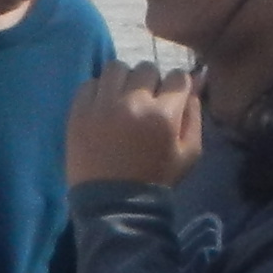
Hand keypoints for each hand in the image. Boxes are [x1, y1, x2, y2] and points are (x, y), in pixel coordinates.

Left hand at [66, 62, 202, 187]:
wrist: (114, 204)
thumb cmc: (156, 179)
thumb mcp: (190, 152)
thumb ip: (194, 114)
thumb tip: (194, 81)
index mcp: (163, 114)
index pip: (177, 76)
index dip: (176, 87)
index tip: (169, 99)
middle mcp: (132, 103)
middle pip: (146, 68)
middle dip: (150, 83)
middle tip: (145, 102)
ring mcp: (102, 105)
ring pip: (116, 68)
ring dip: (123, 80)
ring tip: (121, 99)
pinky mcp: (78, 112)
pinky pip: (89, 83)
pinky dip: (98, 91)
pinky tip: (102, 108)